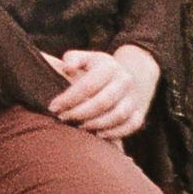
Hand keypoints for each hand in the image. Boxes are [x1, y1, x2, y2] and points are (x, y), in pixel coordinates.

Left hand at [39, 43, 160, 140]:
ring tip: (79, 127)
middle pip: (102, 102)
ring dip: (96, 124)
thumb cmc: (97, 70)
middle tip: (63, 118)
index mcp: (110, 66)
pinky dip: (115, 132)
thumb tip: (67, 68)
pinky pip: (130, 126)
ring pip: (117, 115)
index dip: (69, 98)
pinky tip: (98, 134)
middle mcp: (124, 81)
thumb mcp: (86, 58)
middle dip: (79, 113)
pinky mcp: (139, 113)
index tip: (53, 106)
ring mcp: (133, 98)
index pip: (88, 85)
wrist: (126, 76)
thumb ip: (73, 59)